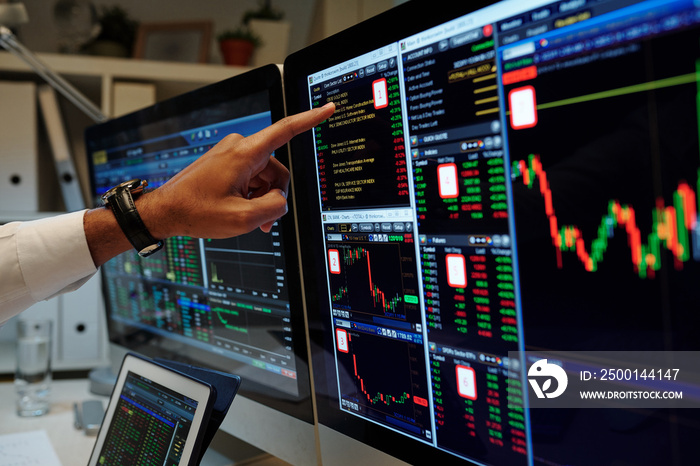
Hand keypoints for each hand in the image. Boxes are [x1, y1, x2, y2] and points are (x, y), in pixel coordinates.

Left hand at [142, 102, 335, 238]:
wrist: (165, 211)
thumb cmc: (195, 211)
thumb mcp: (243, 218)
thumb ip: (274, 208)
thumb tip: (281, 201)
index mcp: (244, 153)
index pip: (286, 130)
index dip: (311, 119)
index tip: (327, 108)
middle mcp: (239, 147)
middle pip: (277, 169)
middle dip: (274, 195)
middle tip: (262, 219)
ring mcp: (232, 154)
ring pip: (265, 177)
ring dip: (262, 198)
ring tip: (248, 218)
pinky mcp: (227, 162)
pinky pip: (252, 177)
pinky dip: (252, 196)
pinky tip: (241, 211)